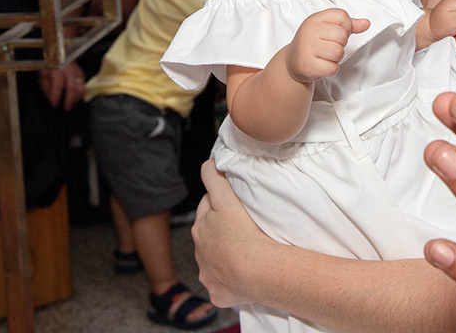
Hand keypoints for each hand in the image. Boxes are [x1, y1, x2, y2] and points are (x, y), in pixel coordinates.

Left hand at [39, 60, 85, 109]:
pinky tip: (76, 97)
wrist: (57, 51)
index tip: (54, 105)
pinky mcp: (80, 72)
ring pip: (81, 85)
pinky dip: (80, 92)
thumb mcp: (42, 73)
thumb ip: (46, 86)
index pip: (58, 84)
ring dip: (77, 97)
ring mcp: (76, 70)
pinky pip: (83, 83)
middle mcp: (68, 69)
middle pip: (72, 86)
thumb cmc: (49, 62)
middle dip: (70, 99)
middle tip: (67, 108)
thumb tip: (50, 98)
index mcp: (57, 68)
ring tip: (73, 105)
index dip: (56, 96)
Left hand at [193, 160, 271, 307]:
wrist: (255, 271)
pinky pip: (221, 284)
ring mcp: (207, 273)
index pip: (207, 207)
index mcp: (201, 227)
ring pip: (213, 259)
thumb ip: (214, 179)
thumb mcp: (226, 199)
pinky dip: (228, 279)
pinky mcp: (217, 292)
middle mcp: (200, 251)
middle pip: (208, 233)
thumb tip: (207, 163)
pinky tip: (242, 276)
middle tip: (240, 226)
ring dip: (224, 254)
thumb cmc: (243, 233)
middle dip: (218, 229)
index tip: (233, 202)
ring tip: (244, 251)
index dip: (219, 202)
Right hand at [285, 8, 369, 83]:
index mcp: (315, 19)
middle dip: (340, 44)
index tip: (335, 33)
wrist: (292, 62)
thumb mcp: (327, 28)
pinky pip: (333, 68)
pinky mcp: (309, 65)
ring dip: (336, 57)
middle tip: (329, 46)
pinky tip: (322, 65)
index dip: (346, 27)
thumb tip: (366, 23)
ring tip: (325, 56)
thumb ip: (348, 24)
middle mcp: (310, 32)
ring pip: (338, 52)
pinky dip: (331, 69)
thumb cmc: (312, 43)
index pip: (342, 16)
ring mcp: (308, 49)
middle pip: (342, 35)